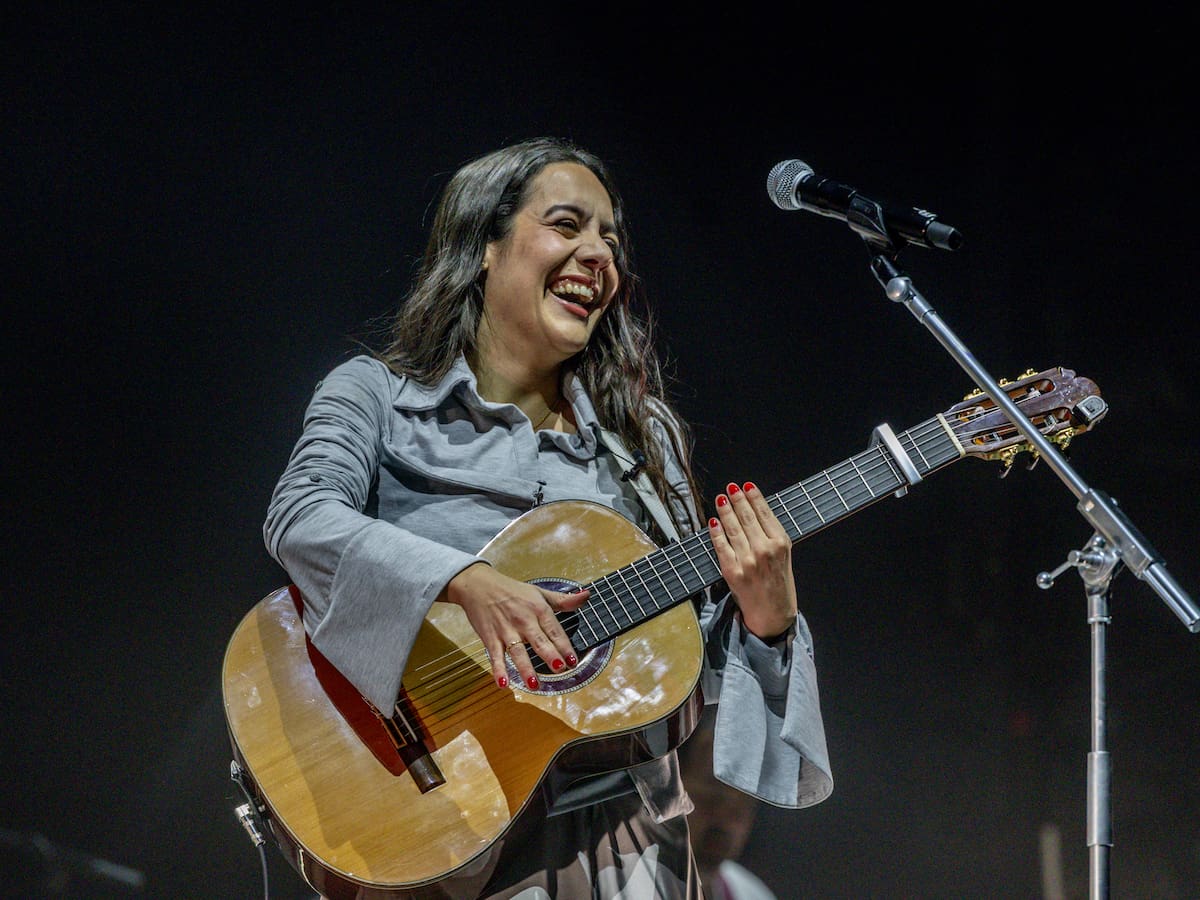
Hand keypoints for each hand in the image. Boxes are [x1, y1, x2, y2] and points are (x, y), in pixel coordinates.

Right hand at [444, 563, 587, 689]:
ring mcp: (506, 630)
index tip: (573, 660)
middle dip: (549, 655)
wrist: (478, 584)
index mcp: (538, 609)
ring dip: (525, 668)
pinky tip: (503, 683)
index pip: (554, 630)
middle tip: (560, 668)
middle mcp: (523, 621)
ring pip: (518, 652)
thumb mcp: (539, 592)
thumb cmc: (511, 589)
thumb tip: (586, 596)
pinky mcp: (490, 638)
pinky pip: (495, 656)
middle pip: (539, 641)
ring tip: (534, 684)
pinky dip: (498, 670)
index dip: (565, 646)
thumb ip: (563, 600)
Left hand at [709, 481, 796, 640]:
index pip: (765, 513)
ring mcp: (748, 561)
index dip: (754, 497)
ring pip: (733, 529)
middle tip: (730, 488)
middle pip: (747, 518)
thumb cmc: (779, 583)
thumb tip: (755, 509)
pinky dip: (716, 533)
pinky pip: (721, 547)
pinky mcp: (732, 572)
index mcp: (781, 544)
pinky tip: (713, 521)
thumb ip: (772, 534)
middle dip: (737, 499)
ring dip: (725, 511)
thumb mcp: (785, 555)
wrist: (773, 614)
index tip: (746, 486)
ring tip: (721, 499)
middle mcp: (765, 550)